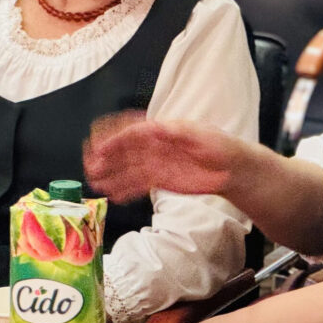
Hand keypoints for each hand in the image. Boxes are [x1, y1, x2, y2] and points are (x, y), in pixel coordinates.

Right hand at [84, 114, 247, 203]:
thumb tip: (159, 127)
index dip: (115, 137)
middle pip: (125, 149)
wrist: (232, 167)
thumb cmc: (219, 145)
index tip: (100, 145)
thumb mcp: (202, 134)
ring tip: (95, 182)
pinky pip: (138, 184)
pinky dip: (125, 189)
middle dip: (106, 155)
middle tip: (90, 164)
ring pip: (127, 168)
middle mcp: (155, 146)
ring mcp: (156, 163)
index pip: (133, 131)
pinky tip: (112, 195)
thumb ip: (180, 132)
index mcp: (163, 130)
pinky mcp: (160, 179)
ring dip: (111, 174)